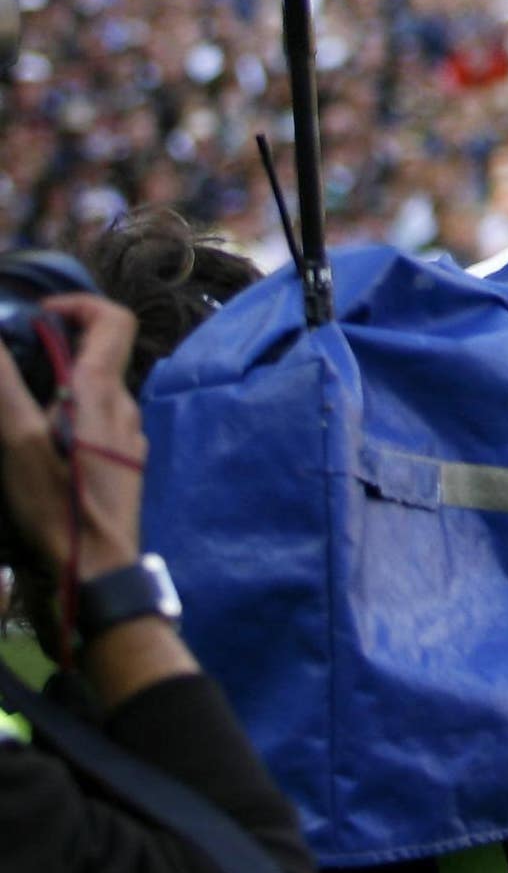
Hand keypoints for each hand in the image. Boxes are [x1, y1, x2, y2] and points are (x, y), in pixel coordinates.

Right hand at [0, 295, 145, 583]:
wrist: (99, 567)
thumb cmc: (58, 505)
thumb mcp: (19, 443)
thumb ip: (6, 388)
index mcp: (103, 393)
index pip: (112, 320)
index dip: (79, 305)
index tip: (39, 315)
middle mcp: (125, 407)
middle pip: (101, 354)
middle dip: (58, 347)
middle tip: (14, 362)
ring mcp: (129, 436)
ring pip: (98, 390)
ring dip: (62, 383)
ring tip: (19, 404)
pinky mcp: (124, 461)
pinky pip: (99, 420)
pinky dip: (71, 412)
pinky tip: (40, 439)